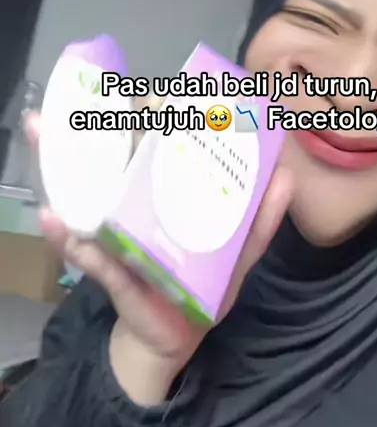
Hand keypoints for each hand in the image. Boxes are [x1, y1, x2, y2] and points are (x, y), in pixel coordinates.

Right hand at [28, 100, 291, 394]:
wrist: (178, 336)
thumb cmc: (207, 286)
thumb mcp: (240, 252)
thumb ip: (262, 220)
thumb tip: (286, 176)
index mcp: (166, 196)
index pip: (152, 147)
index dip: (145, 116)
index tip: (142, 90)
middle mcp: (136, 206)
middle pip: (108, 163)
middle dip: (83, 132)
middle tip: (68, 103)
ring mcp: (118, 234)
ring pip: (84, 195)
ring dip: (59, 166)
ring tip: (40, 132)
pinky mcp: (109, 269)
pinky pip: (86, 252)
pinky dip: (68, 237)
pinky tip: (52, 218)